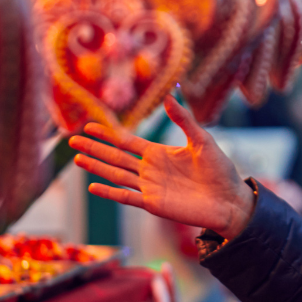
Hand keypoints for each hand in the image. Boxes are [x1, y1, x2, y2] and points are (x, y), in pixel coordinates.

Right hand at [69, 95, 254, 240]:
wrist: (230, 200)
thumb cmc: (220, 170)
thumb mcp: (202, 140)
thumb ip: (184, 120)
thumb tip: (168, 97)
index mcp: (160, 153)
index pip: (127, 142)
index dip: (109, 134)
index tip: (89, 125)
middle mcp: (150, 170)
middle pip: (116, 157)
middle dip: (95, 148)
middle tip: (72, 140)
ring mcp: (150, 187)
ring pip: (116, 175)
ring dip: (97, 167)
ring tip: (78, 158)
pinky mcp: (154, 204)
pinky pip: (127, 197)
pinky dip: (110, 193)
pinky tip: (92, 187)